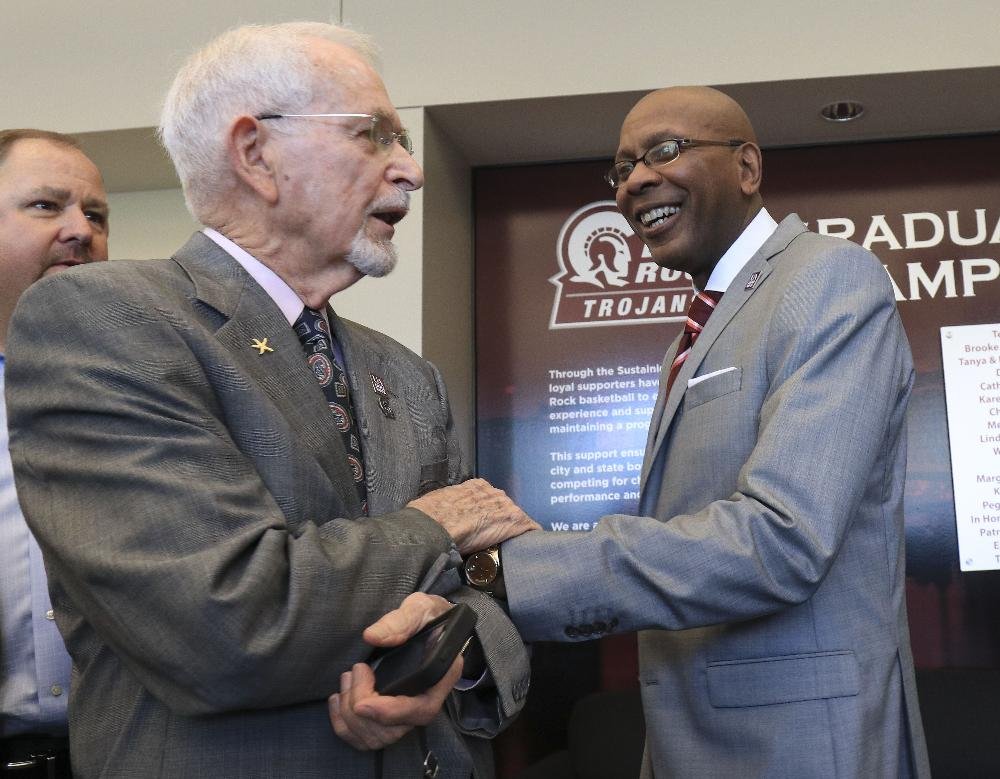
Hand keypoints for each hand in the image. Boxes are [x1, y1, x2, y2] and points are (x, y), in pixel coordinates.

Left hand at [327, 593, 463, 750]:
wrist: (430, 626)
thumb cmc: (427, 616)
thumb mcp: (419, 609)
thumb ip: (400, 621)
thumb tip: (372, 636)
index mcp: (440, 678)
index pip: (420, 710)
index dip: (389, 712)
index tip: (362, 703)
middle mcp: (426, 703)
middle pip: (392, 731)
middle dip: (360, 706)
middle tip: (355, 670)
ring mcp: (407, 715)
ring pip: (375, 738)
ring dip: (350, 714)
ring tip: (348, 677)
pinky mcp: (390, 718)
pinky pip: (365, 739)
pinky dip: (344, 725)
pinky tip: (337, 699)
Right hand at [408, 478, 540, 554]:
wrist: (434, 526)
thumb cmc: (429, 516)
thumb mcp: (438, 503)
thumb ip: (449, 506)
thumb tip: (445, 517)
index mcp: (475, 487)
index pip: (489, 499)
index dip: (489, 513)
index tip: (486, 524)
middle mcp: (493, 492)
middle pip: (505, 508)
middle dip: (502, 522)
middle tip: (496, 538)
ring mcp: (504, 505)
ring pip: (517, 518)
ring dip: (515, 530)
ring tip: (513, 544)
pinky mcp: (513, 520)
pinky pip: (528, 527)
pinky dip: (531, 535)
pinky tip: (533, 545)